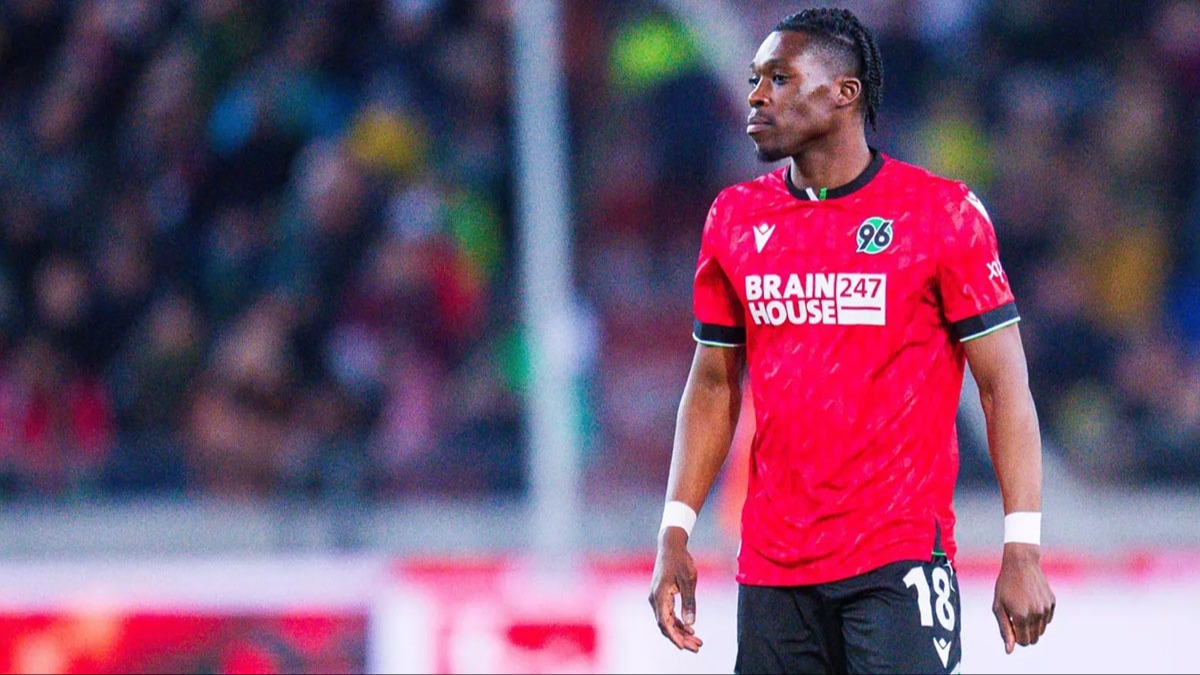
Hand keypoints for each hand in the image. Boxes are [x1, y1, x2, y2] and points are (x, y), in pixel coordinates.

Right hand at [648, 527, 702, 651]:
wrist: (670, 546)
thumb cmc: (680, 560)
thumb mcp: (689, 580)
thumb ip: (689, 602)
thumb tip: (691, 623)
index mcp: (659, 595)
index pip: (665, 623)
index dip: (674, 636)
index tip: (684, 647)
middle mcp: (655, 599)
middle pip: (666, 625)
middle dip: (681, 638)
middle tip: (697, 647)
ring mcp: (657, 598)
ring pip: (667, 621)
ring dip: (681, 632)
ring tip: (697, 641)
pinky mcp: (661, 597)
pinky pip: (668, 615)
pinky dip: (678, 623)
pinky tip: (690, 629)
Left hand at [992, 543, 1055, 652]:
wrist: (1021, 563)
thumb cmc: (1005, 585)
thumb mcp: (998, 607)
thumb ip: (1005, 630)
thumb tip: (1009, 651)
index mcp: (1022, 616)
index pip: (1023, 642)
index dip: (1015, 637)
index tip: (1010, 625)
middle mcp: (1037, 614)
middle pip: (1034, 639)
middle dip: (1024, 633)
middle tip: (1015, 617)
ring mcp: (1046, 608)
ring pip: (1041, 631)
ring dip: (1032, 625)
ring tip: (1022, 608)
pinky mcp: (1052, 602)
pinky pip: (1047, 619)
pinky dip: (1039, 616)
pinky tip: (1031, 601)